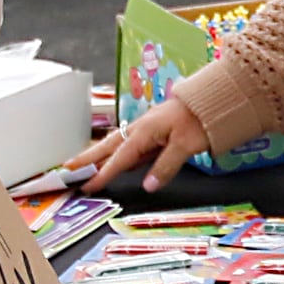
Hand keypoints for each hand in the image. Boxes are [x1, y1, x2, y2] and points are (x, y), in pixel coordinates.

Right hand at [76, 93, 212, 193]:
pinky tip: (118, 159)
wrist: (216, 98)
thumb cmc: (201, 118)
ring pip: (118, 144)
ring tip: (84, 165)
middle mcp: (142, 128)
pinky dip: (118, 153)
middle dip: (88, 157)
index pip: (119, 157)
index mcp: (145, 131)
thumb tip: (147, 185)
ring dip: (100, 155)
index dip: (102, 173)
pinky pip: (131, 144)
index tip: (86, 185)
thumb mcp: (185, 145)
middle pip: (109, 146)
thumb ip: (165, 166)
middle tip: (68, 168)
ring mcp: (148, 128)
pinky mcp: (156, 129)